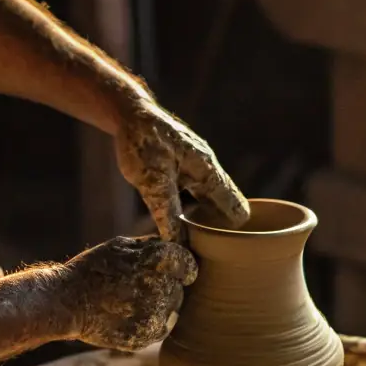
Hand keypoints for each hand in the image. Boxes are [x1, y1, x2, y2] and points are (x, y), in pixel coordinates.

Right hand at [57, 236, 197, 351]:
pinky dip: (150, 324)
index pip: (187, 264)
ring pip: (171, 311)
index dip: (183, 268)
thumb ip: (152, 246)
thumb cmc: (92, 269)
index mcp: (157, 261)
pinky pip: (160, 329)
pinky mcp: (146, 336)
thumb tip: (175, 246)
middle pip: (178, 289)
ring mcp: (154, 315)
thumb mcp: (120, 246)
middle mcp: (160, 287)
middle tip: (139, 289)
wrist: (66, 302)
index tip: (178, 273)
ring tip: (131, 303)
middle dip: (165, 288)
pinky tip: (129, 317)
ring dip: (158, 307)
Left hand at [114, 100, 249, 242]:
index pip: (236, 207)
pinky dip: (195, 207)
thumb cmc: (142, 142)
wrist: (129, 112)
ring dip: (207, 218)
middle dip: (223, 228)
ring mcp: (197, 166)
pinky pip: (197, 192)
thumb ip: (167, 212)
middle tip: (213, 252)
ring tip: (200, 242)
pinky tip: (183, 220)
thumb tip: (178, 245)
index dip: (236, 231)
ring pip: (211, 198)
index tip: (230, 250)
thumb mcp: (152, 180)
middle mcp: (208, 168)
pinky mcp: (184, 165)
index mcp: (208, 172)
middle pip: (226, 204)